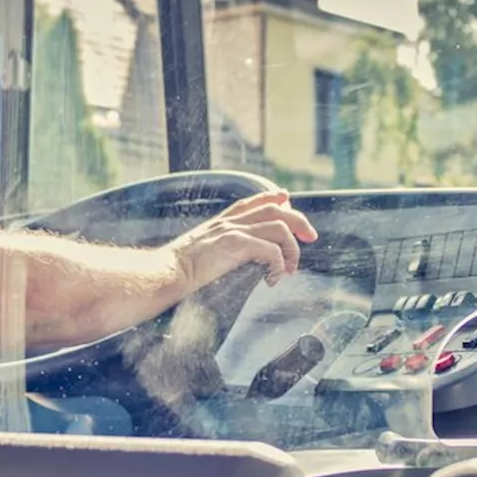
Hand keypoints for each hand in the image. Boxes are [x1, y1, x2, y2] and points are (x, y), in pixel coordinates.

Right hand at [166, 189, 318, 290]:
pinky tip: (273, 279)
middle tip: (310, 237)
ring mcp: (233, 231)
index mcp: (222, 222)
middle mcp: (230, 222)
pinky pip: (271, 250)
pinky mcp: (235, 245)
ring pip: (279, 228)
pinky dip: (279, 265)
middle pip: (276, 210)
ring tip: (289, 269)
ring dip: (292, 249)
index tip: (288, 199)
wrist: (166, 273)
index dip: (273, 197)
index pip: (253, 201)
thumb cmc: (178, 270)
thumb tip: (231, 258)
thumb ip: (217, 247)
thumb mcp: (199, 250)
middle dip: (299, 221)